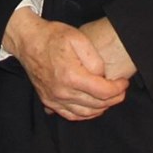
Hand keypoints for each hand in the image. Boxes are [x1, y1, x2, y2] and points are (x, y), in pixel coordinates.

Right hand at [4, 8, 128, 119]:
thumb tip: (103, 76)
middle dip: (114, 99)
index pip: (103, 92)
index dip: (118, 89)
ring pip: (85, 113)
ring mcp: (54, 99)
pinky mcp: (48, 101)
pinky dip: (85, 114)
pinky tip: (93, 107)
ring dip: (101, 108)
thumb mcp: (78, 38)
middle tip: (121, 90)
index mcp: (71, 76)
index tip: (124, 82)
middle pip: (96, 105)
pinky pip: (70, 115)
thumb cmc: (53, 37)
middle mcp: (62, 92)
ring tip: (110, 98)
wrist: (28, 41)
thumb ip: (95, 59)